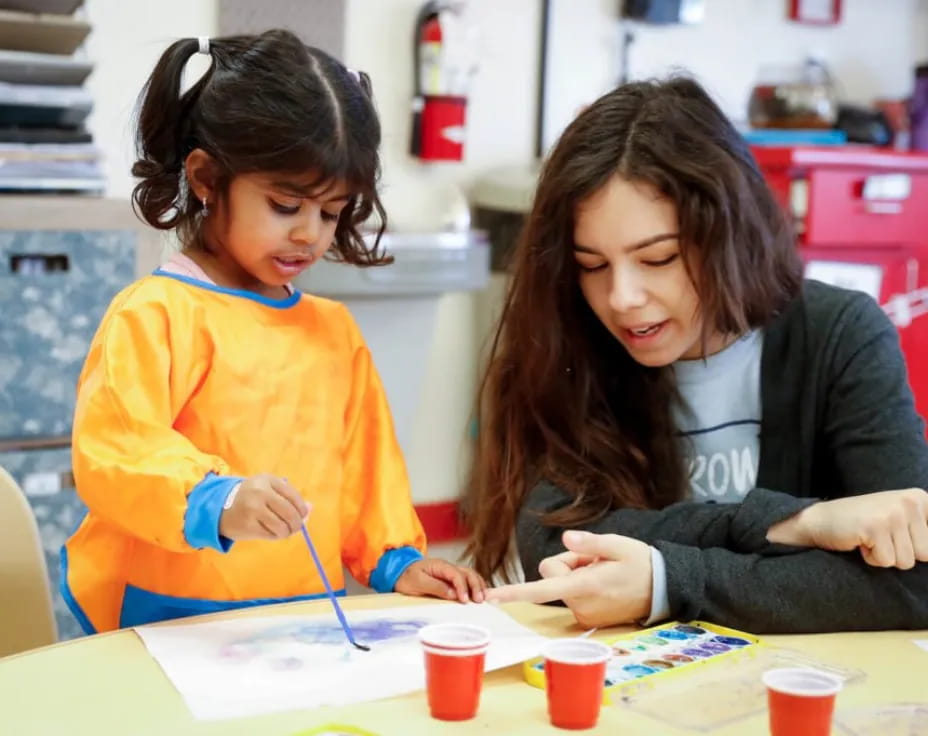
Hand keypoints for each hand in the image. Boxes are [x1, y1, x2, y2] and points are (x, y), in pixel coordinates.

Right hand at [218, 474, 309, 540]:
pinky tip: (273, 532)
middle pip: (290, 512)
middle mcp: (260, 492)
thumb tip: (310, 509)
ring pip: (282, 526)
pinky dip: (276, 536)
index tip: (303, 515)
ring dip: (287, 532)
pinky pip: (271, 535)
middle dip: (297, 523)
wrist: (219, 508)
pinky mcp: (248, 525)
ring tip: (285, 531)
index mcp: (267, 480)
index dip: (302, 509)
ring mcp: (253, 509)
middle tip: (296, 527)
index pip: (294, 496)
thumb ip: (289, 497)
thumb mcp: (268, 490)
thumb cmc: (250, 498)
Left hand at [394, 558, 487, 602]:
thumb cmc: (407, 577)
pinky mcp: (450, 579)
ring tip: (483, 598)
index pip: (456, 574)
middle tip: (479, 600)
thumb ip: (436, 587)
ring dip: (477, 585)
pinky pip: (466, 580)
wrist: (398, 573)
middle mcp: (447, 567)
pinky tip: (479, 594)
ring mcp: (450, 572)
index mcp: (440, 566)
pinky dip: (475, 586)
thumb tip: (453, 594)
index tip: (464, 600)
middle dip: (475, 586)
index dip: (462, 587)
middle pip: (467, 573)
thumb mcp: (418, 582)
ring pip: (469, 575)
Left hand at [485, 531, 652, 628]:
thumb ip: (591, 543)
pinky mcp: (588, 619)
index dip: (514, 592)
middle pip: (552, 574)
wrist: (664, 588)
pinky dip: (583, 585)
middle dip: (568, 562)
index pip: (542, 588)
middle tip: (596, 559)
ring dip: (577, 574)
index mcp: (585, 586)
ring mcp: (584, 614)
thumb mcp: (618, 545)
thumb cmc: (640, 563)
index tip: (490, 597)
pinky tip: (604, 583)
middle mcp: (580, 604)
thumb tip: (566, 539)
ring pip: (562, 584)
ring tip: (604, 572)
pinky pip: (572, 594)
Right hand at [767, 488, 927, 568]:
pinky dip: (871, 558)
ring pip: (906, 561)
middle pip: (925, 554)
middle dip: (901, 553)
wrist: (820, 519)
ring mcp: (892, 513)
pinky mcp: (875, 527)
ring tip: (870, 539)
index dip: (915, 547)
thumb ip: (923, 533)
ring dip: (885, 556)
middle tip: (880, 537)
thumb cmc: (862, 524)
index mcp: (919, 499)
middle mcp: (910, 502)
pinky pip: (885, 561)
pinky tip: (860, 541)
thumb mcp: (899, 520)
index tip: (896, 535)